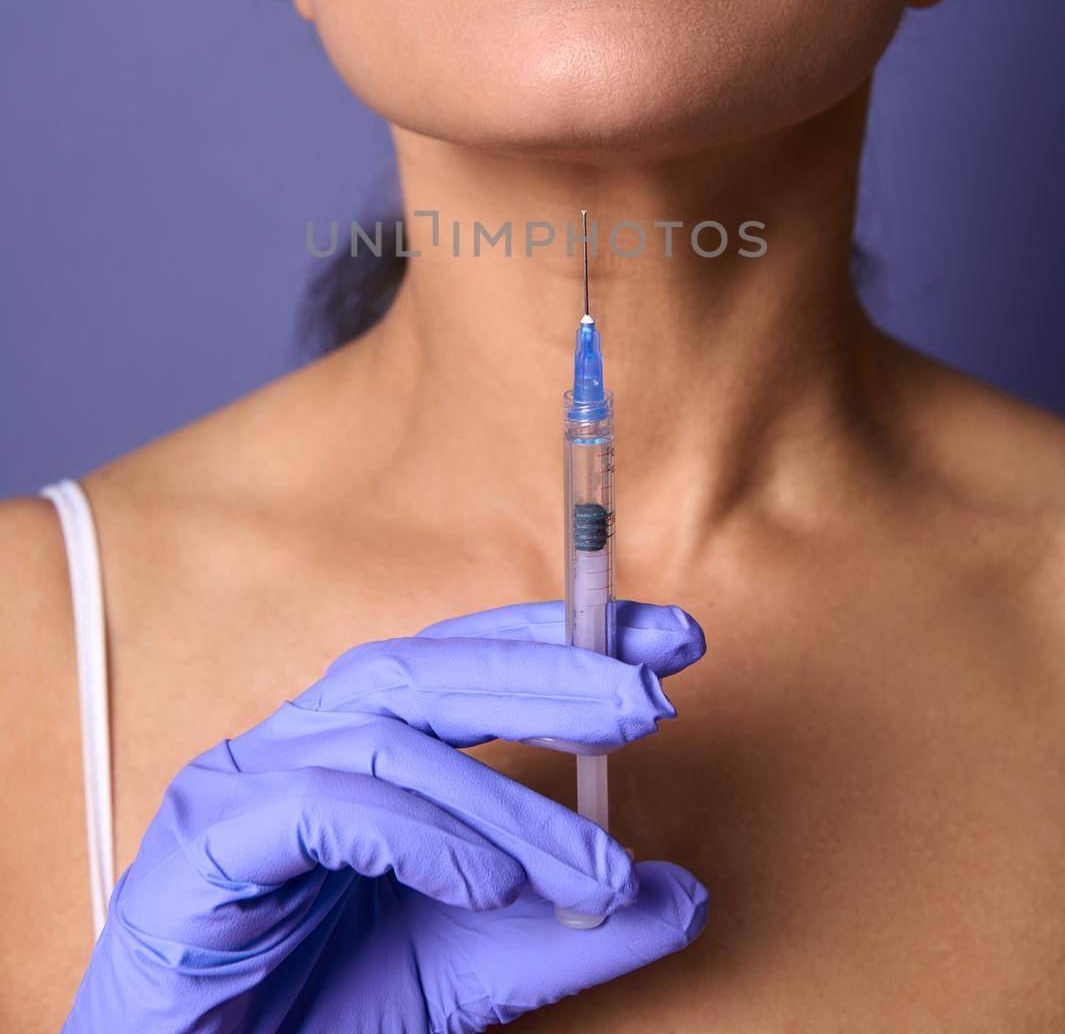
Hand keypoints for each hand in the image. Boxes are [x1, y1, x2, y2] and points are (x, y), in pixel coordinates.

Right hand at [63, 599, 707, 1031]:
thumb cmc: (316, 1013)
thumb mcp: (470, 969)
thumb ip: (567, 930)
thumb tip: (682, 894)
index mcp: (351, 746)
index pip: (462, 661)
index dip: (562, 638)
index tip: (669, 640)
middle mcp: (293, 741)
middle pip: (424, 669)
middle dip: (545, 673)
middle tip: (650, 700)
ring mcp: (238, 783)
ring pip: (384, 736)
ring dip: (505, 798)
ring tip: (595, 870)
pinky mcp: (199, 847)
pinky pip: (319, 806)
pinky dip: (418, 834)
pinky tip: (489, 887)